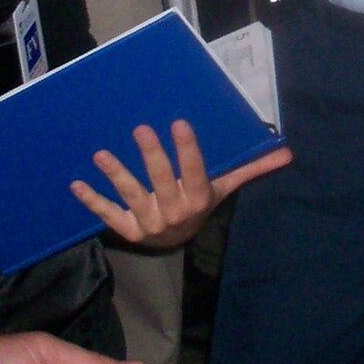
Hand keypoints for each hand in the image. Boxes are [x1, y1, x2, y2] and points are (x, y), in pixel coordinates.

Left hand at [70, 121, 292, 249]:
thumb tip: (287, 152)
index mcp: (199, 198)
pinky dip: (92, 201)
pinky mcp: (127, 229)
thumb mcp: (225, 187)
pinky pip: (108, 215)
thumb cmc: (199, 202)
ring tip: (101, 154)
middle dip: (151, 156)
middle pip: (162, 180)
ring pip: (132, 196)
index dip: (187, 149)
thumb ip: (252, 168)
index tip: (179, 123)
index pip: (195, 171)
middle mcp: (174, 211)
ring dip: (116, 175)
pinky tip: (77, 184)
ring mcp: (148, 222)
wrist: (175, 241)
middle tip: (141, 128)